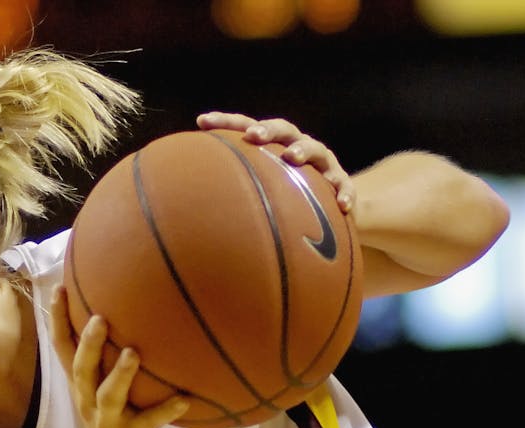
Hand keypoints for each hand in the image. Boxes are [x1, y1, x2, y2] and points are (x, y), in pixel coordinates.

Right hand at [50, 289, 185, 427]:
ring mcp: (108, 422)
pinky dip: (167, 409)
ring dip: (120, 374)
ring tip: (133, 353)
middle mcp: (89, 402)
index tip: (59, 287)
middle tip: (98, 317)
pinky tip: (186, 398)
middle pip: (81, 369)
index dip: (57, 320)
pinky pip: (150, 421)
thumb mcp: (109, 397)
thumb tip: (134, 323)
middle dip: (89, 344)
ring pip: (108, 395)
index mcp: (82, 388)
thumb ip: (113, 366)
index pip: (63, 349)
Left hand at [197, 111, 354, 212]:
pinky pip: (344, 186)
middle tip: (252, 136)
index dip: (225, 122)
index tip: (202, 121)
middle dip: (267, 130)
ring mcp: (322, 164)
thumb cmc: (277, 196)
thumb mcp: (251, 189)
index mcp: (271, 145)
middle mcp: (296, 147)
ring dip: (303, 152)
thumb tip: (180, 200)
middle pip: (282, 130)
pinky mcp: (340, 184)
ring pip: (315, 151)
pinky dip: (344, 193)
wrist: (324, 210)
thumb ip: (224, 188)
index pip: (246, 127)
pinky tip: (342, 205)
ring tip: (292, 157)